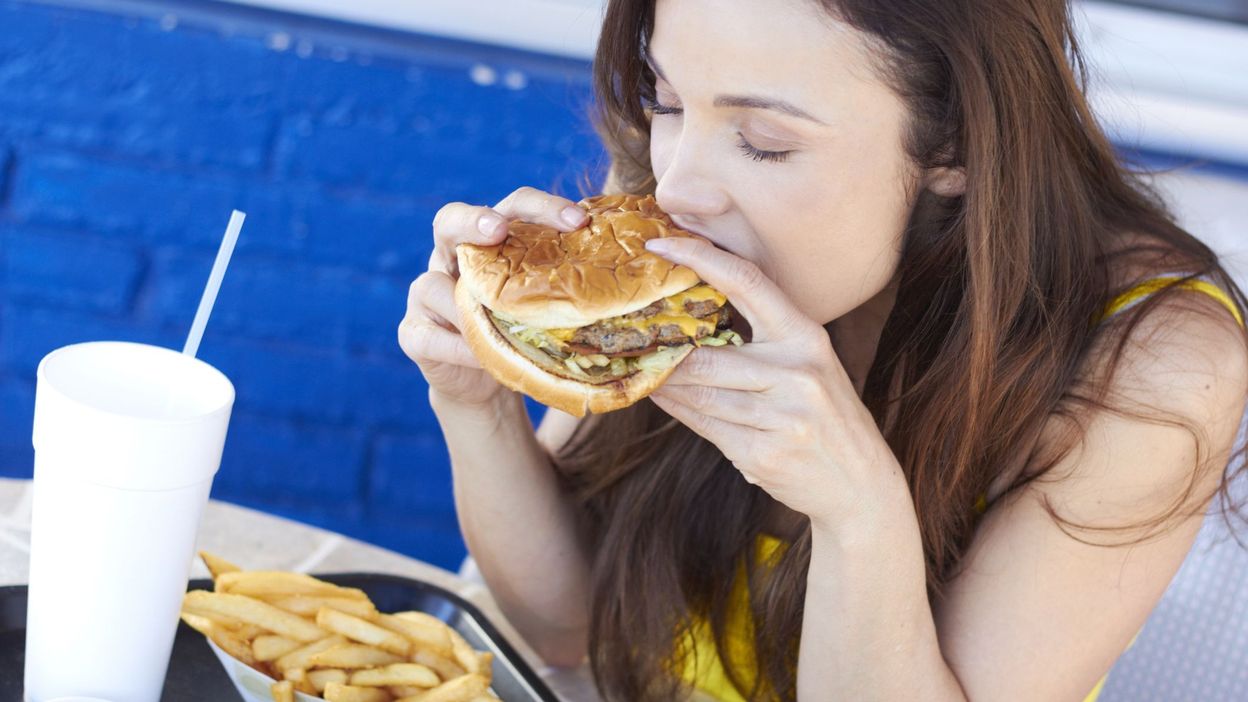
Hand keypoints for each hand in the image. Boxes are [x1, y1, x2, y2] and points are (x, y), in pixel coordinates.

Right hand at [398, 187, 589, 408]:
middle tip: (497, 229)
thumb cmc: (524, 333)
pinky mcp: (413, 335)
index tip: (577, 220)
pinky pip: (428, 335)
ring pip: (432, 285)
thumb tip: (646, 273)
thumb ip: (573, 286)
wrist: (484, 383)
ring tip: (497, 324)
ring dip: (465, 304)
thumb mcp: (548, 307)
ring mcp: (425, 294)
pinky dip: (457, 347)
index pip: (512, 207)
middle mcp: (451, 257)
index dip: (540, 207)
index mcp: (490, 242)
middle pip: (449, 220)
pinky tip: (482, 357)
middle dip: (472, 220)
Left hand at [644, 237, 902, 523]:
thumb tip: (691, 319)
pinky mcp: (764, 454)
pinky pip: (706, 427)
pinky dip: (679, 412)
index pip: (748, 282)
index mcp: (807, 338)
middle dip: (665, 352)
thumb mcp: (808, 365)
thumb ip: (763, 341)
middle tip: (629, 336)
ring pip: (700, 395)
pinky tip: (662, 398)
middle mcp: (798, 373)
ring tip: (641, 370)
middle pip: (707, 356)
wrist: (860, 485)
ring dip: (664, 385)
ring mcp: (782, 417)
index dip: (701, 258)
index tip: (661, 243)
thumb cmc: (824, 416)